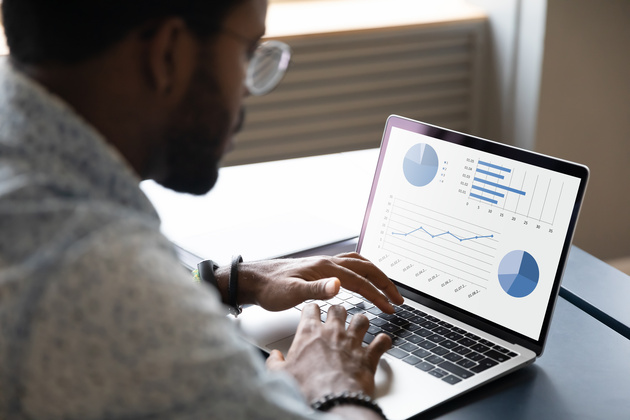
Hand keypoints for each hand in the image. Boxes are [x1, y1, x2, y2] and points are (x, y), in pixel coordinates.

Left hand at [230, 252, 403, 312]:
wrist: (255, 279)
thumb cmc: (271, 288)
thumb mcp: (292, 293)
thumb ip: (316, 289)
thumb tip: (339, 286)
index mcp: (325, 268)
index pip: (360, 281)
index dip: (378, 295)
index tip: (391, 308)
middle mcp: (328, 262)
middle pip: (366, 268)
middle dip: (385, 283)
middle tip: (398, 299)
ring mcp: (325, 263)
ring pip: (360, 264)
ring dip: (377, 275)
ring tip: (388, 288)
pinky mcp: (320, 267)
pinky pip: (350, 264)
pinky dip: (363, 270)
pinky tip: (363, 277)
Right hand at [266, 304, 390, 400]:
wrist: (333, 401)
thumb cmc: (308, 388)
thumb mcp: (281, 375)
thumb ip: (275, 363)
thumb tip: (273, 358)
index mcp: (310, 332)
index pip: (311, 308)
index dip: (312, 309)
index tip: (313, 312)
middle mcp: (333, 332)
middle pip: (338, 308)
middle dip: (338, 311)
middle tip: (336, 318)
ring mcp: (353, 342)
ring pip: (362, 319)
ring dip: (361, 322)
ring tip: (359, 327)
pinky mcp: (369, 355)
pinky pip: (382, 341)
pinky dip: (383, 342)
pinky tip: (381, 343)